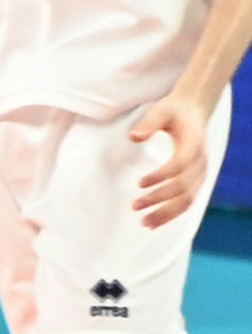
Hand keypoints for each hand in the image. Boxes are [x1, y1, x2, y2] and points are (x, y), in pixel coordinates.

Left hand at [130, 89, 217, 227]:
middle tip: (135, 206)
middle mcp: (200, 162)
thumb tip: (133, 137)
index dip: (161, 176)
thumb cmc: (174, 111)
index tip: (139, 183)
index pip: (180, 165)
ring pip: (188, 199)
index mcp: (194, 144)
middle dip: (160, 199)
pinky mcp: (196, 180)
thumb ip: (148, 124)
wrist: (193, 112)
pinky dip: (172, 214)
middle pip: (184, 187)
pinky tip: (154, 223)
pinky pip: (187, 201)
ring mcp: (200, 173)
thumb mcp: (161, 111)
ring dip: (166, 213)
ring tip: (144, 223)